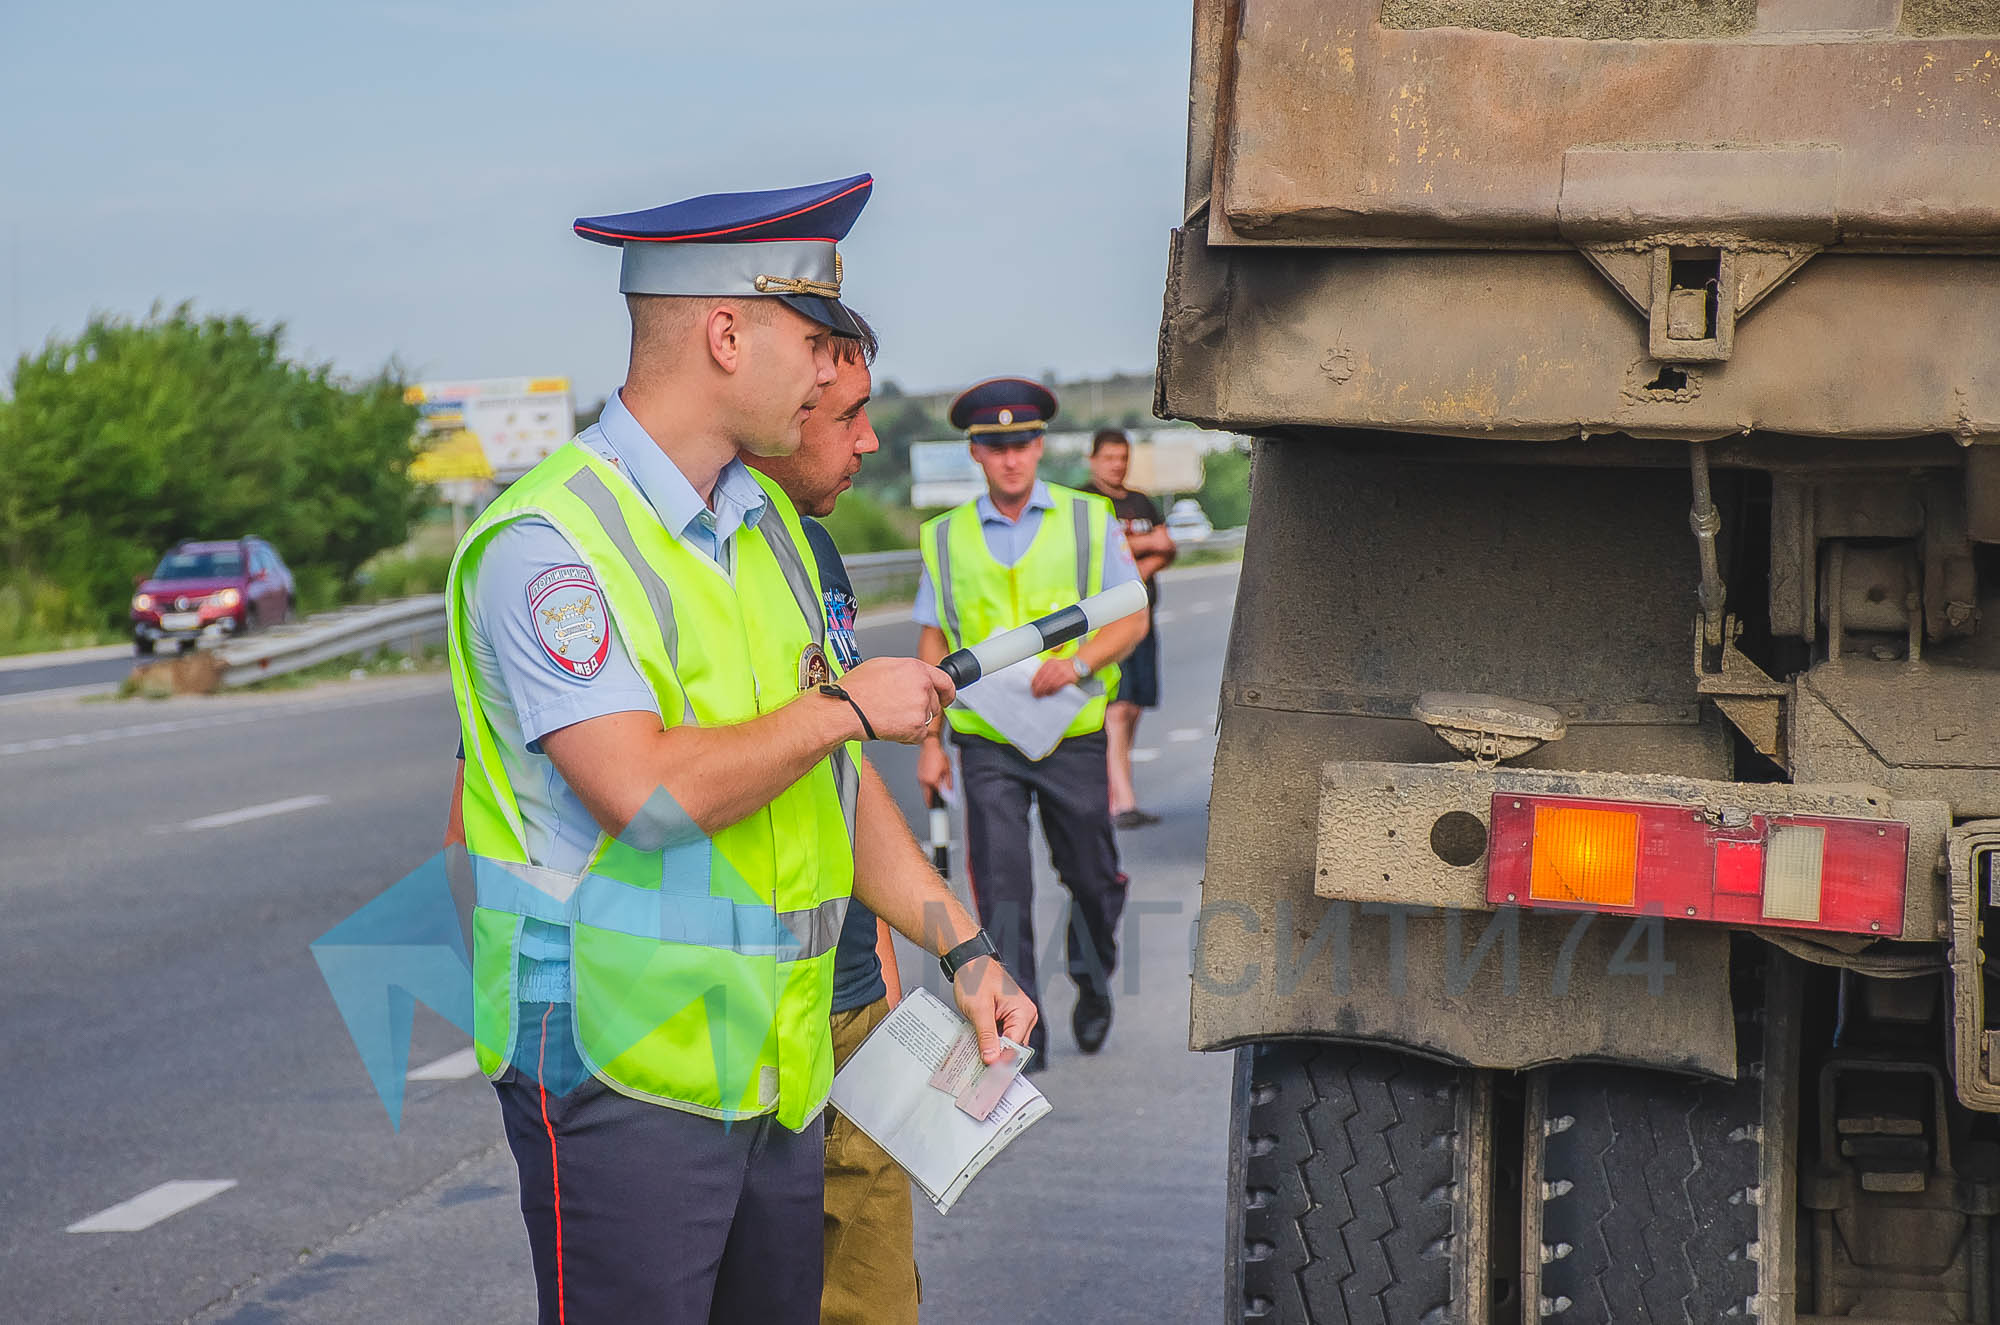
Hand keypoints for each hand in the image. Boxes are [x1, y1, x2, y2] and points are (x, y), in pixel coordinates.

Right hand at [837, 657, 955, 743]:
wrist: (846, 709)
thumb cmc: (856, 689)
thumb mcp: (882, 665)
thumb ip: (905, 671)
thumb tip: (911, 676)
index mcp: (916, 669)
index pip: (945, 681)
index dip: (946, 692)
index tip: (945, 697)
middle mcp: (922, 686)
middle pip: (934, 703)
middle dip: (921, 708)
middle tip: (900, 710)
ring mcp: (921, 707)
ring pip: (927, 719)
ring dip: (913, 721)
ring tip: (891, 716)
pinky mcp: (917, 727)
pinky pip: (919, 735)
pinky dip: (908, 735)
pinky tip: (891, 726)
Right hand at [917, 736, 952, 797]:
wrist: (930, 747)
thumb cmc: (939, 756)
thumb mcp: (947, 770)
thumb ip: (948, 783)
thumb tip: (949, 791)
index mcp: (932, 781)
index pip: (937, 795)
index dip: (941, 799)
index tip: (944, 802)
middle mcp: (924, 781)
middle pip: (927, 797)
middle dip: (931, 801)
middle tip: (936, 804)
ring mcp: (920, 778)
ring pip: (924, 791)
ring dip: (929, 793)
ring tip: (936, 789)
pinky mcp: (918, 775)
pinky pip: (922, 784)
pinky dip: (927, 786)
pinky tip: (932, 781)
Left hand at [951, 955, 1038, 1064]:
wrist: (969, 962)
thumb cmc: (976, 977)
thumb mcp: (978, 1009)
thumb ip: (986, 1036)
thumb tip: (992, 1059)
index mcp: (1023, 1012)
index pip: (1015, 1045)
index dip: (1001, 1061)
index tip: (989, 1077)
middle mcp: (1025, 1015)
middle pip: (1013, 1047)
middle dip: (997, 1059)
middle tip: (980, 1074)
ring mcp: (1017, 1017)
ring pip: (1007, 1044)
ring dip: (993, 1051)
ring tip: (977, 1062)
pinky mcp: (1008, 1018)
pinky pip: (1002, 1036)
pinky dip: (991, 1043)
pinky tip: (979, 1049)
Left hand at [1030, 657, 1075, 697]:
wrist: (1077, 665)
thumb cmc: (1063, 667)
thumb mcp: (1053, 665)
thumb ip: (1045, 670)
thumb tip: (1036, 682)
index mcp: (1050, 662)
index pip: (1039, 673)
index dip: (1034, 682)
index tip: (1032, 688)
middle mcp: (1055, 666)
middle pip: (1043, 679)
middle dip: (1038, 688)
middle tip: (1036, 694)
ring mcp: (1061, 671)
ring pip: (1049, 683)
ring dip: (1044, 690)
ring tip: (1041, 695)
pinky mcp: (1067, 677)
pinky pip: (1057, 686)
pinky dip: (1052, 690)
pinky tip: (1049, 693)